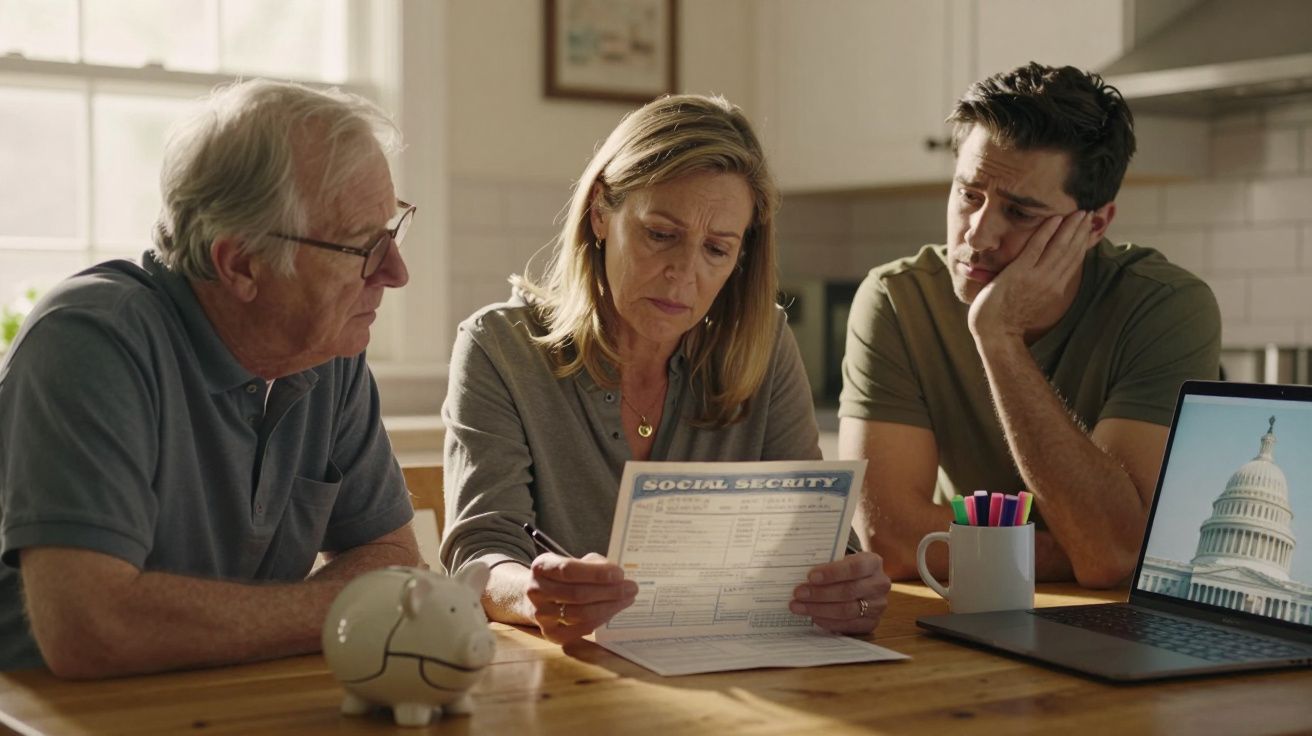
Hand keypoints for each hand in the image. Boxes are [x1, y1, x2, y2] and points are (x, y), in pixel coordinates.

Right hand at [525, 552, 636, 643]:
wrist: (537, 595)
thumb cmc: (563, 575)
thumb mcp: (573, 561)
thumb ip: (594, 565)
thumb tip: (618, 578)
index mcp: (541, 566)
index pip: (569, 570)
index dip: (596, 573)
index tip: (620, 574)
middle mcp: (536, 591)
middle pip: (577, 594)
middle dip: (609, 592)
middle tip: (631, 588)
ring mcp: (541, 614)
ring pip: (580, 614)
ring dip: (609, 607)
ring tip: (626, 600)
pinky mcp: (550, 633)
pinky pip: (580, 629)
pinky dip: (599, 620)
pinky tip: (611, 611)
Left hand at [789, 551, 890, 634]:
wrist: (861, 582)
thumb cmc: (844, 569)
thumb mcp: (839, 559)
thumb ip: (825, 564)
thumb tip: (798, 573)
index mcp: (873, 562)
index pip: (854, 567)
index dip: (832, 573)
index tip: (810, 577)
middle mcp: (879, 584)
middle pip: (848, 591)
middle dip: (820, 594)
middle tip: (798, 594)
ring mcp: (878, 605)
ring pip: (847, 610)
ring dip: (819, 609)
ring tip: (799, 607)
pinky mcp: (872, 622)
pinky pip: (849, 625)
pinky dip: (829, 622)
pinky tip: (814, 617)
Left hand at [967, 210, 1095, 342]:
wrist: (995, 333)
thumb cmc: (1008, 317)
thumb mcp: (1035, 300)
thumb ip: (1043, 285)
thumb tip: (1046, 272)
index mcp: (1055, 289)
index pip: (1074, 261)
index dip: (1083, 242)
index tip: (1089, 228)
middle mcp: (1051, 282)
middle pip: (1071, 251)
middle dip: (1081, 231)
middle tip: (1089, 213)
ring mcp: (1036, 277)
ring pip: (1059, 247)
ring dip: (1070, 227)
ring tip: (1079, 213)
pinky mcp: (1020, 273)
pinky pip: (1036, 248)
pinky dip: (1047, 232)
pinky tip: (1055, 219)